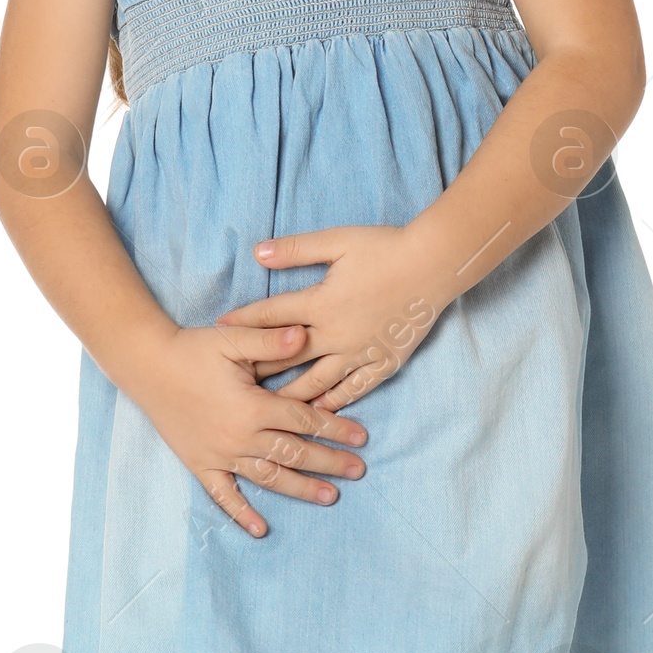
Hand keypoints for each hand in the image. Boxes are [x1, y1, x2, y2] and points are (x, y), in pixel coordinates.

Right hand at [140, 321, 367, 538]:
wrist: (147, 366)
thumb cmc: (192, 349)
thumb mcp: (233, 338)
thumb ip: (270, 340)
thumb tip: (306, 335)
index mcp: (252, 406)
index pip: (304, 421)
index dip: (335, 429)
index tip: (361, 438)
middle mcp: (239, 436)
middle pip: (294, 453)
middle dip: (329, 463)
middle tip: (358, 470)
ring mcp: (220, 454)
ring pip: (268, 477)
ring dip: (300, 488)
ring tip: (330, 497)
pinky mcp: (200, 464)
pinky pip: (224, 495)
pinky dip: (241, 513)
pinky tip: (261, 530)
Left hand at [216, 226, 446, 410]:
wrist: (434, 264)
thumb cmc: (386, 247)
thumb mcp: (338, 241)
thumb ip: (297, 249)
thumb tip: (259, 253)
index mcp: (321, 302)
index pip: (272, 316)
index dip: (243, 321)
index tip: (218, 331)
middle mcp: (336, 333)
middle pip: (288, 356)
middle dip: (260, 369)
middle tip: (233, 385)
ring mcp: (359, 351)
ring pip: (318, 380)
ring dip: (292, 394)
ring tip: (269, 409)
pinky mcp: (383, 361)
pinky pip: (355, 387)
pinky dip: (335, 400)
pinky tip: (320, 411)